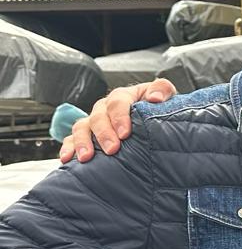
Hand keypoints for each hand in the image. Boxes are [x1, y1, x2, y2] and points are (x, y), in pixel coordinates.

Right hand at [58, 80, 175, 162]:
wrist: (154, 123)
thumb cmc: (159, 109)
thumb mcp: (166, 95)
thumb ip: (163, 90)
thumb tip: (155, 98)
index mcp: (123, 96)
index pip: (117, 102)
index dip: (120, 117)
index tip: (125, 134)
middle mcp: (105, 108)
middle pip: (98, 117)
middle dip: (104, 133)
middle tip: (112, 149)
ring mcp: (94, 121)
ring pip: (81, 127)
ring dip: (82, 142)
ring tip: (86, 157)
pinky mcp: (87, 135)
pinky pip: (71, 139)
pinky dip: (68, 148)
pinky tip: (67, 159)